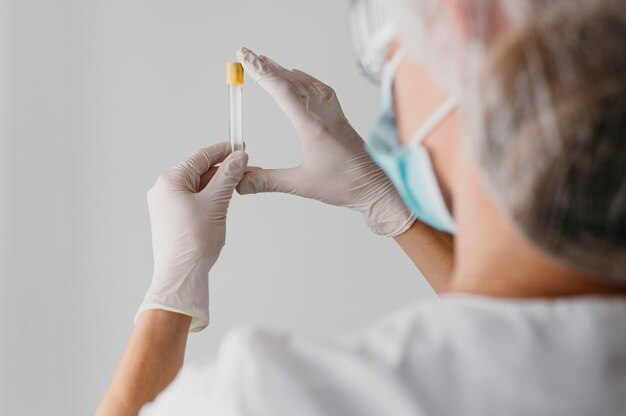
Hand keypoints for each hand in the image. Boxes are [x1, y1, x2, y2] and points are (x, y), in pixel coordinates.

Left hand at [136, 142, 247, 331]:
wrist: (181, 274)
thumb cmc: (194, 241)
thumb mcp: (216, 202)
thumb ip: (228, 176)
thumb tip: (238, 157)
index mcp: (169, 181)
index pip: (200, 157)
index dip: (223, 151)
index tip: (240, 147)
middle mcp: (163, 191)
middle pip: (198, 171)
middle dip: (222, 171)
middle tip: (244, 171)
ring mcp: (165, 206)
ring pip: (197, 187)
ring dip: (217, 187)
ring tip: (236, 190)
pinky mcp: (171, 220)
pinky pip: (193, 201)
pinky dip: (209, 199)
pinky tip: (222, 206)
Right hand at [236, 47, 413, 236]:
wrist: (376, 187)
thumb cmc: (345, 185)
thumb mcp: (301, 185)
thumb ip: (268, 181)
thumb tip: (240, 182)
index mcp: (312, 126)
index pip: (282, 91)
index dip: (261, 73)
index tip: (245, 57)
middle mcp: (324, 114)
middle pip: (292, 82)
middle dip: (268, 67)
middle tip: (248, 54)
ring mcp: (334, 115)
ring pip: (307, 84)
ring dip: (285, 71)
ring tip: (268, 63)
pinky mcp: (341, 119)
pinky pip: (322, 90)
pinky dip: (306, 80)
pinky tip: (300, 79)